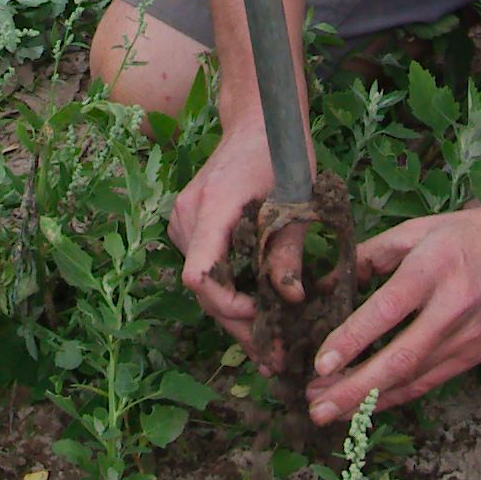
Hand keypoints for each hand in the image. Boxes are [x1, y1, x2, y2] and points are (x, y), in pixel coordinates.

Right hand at [167, 135, 288, 340]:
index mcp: (214, 207)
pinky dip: (230, 292)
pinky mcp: (190, 226)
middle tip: (274, 358)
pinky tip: (257, 314)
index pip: (199, 274)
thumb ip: (289, 250)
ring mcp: (184, 221)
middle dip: (238, 325)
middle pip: (203, 288)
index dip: (227, 306)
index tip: (262, 319)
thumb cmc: (280, 153)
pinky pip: (206, 269)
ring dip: (235, 314)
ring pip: (204, 283)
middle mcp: (187, 216)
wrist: (257, 121)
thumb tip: (291, 299)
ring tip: (270, 346)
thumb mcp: (296, 201)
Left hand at [309, 197, 480, 425]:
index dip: (351, 341)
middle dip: (354, 389)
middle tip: (316, 408)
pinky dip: (399, 396)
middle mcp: (451, 308)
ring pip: (414, 378)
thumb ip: (373, 255)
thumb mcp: (419, 230)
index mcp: (433, 268)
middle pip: (400, 358)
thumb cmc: (471, 234)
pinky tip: (370, 406)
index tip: (320, 365)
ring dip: (369, 399)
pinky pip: (433, 381)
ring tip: (329, 412)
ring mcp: (470, 337)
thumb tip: (330, 283)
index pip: (386, 311)